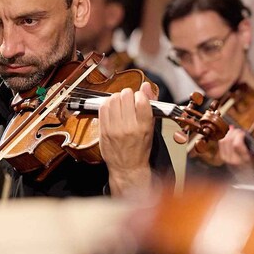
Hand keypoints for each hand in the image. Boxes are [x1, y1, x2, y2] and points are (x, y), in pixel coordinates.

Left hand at [99, 81, 155, 196]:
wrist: (127, 168)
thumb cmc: (140, 148)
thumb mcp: (150, 128)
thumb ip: (150, 105)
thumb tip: (146, 86)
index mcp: (144, 127)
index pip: (141, 99)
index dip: (140, 95)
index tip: (139, 99)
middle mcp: (129, 127)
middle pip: (126, 96)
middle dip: (128, 95)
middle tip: (129, 101)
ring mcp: (114, 129)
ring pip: (113, 99)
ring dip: (117, 98)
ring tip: (120, 105)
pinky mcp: (103, 130)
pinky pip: (103, 107)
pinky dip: (107, 104)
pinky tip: (112, 109)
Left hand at [217, 127, 253, 178]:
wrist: (245, 177)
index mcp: (244, 160)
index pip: (237, 144)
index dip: (239, 135)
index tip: (244, 133)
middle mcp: (234, 160)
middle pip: (228, 141)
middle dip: (234, 133)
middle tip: (240, 131)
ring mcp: (227, 159)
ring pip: (223, 141)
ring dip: (229, 134)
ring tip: (236, 133)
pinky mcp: (223, 158)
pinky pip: (221, 144)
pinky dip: (225, 138)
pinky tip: (231, 137)